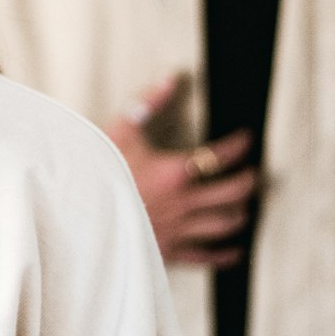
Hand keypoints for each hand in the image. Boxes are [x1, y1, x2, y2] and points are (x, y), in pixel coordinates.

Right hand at [106, 75, 258, 267]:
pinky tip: (235, 250)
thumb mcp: (121, 130)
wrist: (80, 213)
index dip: (239, 145)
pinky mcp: (169, 250)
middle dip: (248, 180)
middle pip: (233, 192)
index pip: (220, 155)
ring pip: (225, 223)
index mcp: (174, 171)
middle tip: (254, 172)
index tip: (246, 139)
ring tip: (244, 204)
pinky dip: (225, 254)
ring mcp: (178, 228)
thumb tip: (171, 78)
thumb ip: (148, 103)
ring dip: (240, 211)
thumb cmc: (99, 170)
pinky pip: (206, 256)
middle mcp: (183, 202)